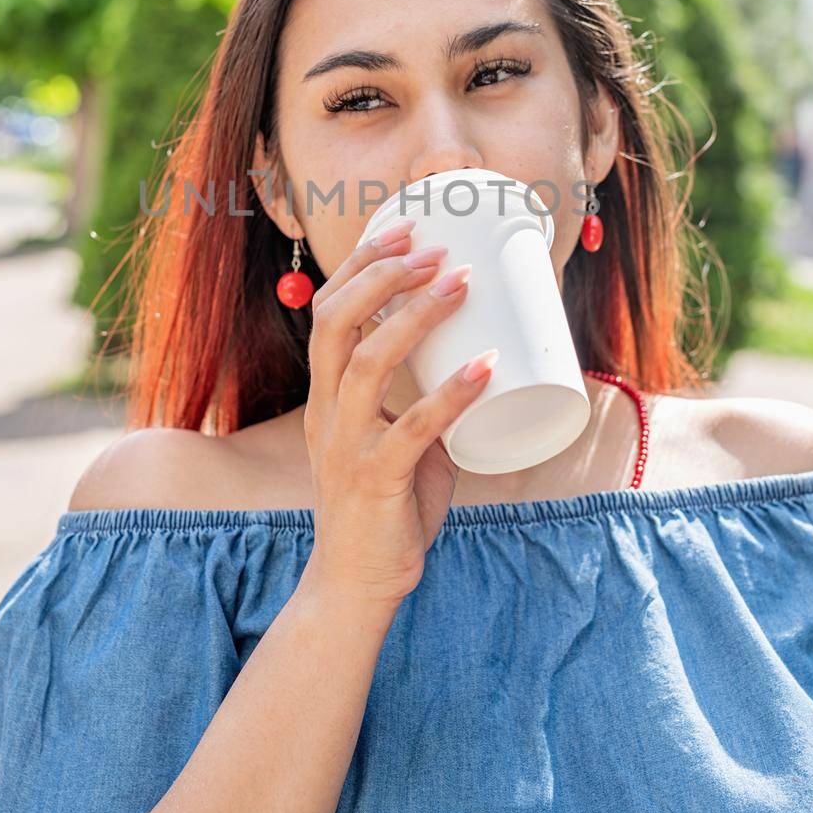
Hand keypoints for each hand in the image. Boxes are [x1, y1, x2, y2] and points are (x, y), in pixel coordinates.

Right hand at [299, 219, 497, 613]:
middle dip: (384, 274)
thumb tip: (481, 354)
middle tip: (436, 246)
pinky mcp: (374, 480)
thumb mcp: (395, 436)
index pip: (328, 310)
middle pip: (337, 321)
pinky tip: (486, 367)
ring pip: (366, 362)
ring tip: (461, 283)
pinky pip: (411, 429)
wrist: (358, 583)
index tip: (405, 228)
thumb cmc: (386, 504)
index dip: (362, 265)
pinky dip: (451, 394)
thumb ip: (421, 399)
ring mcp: (346, 445)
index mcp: (327, 394)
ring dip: (417, 316)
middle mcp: (326, 411)